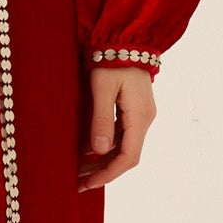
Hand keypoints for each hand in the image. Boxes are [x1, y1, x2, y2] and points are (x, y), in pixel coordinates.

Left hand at [78, 64, 154, 190]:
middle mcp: (144, 118)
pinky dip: (105, 146)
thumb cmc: (110, 58)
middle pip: (126, 156)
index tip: (87, 184)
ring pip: (123, 146)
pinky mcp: (134, 108)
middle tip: (77, 182)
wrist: (124, 37)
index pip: (127, 157)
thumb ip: (101, 119)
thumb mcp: (102, 88)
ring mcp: (141, 114)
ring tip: (78, 170)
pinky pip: (122, 135)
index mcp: (140, 116)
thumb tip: (99, 150)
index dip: (107, 174)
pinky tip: (86, 150)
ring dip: (102, 160)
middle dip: (102, 171)